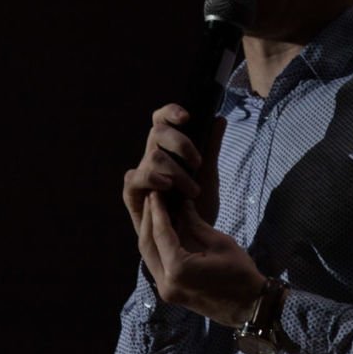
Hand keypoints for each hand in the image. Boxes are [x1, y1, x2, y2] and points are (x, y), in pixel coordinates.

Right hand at [122, 104, 224, 233]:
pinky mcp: (132, 194)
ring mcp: (141, 175)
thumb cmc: (198, 207)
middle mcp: (152, 157)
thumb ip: (211, 147)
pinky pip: (134, 178)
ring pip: (152, 156)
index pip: (161, 120)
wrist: (192, 241)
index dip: (170, 112)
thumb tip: (219, 118)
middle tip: (198, 163)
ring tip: (192, 191)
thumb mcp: (209, 175)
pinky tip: (166, 186)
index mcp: (167, 148)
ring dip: (176, 171)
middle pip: (157, 132)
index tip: (187, 117)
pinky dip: (151, 179)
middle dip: (180, 143)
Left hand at [138, 191, 265, 326]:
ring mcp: (165, 291)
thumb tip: (182, 205)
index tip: (155, 193)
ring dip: (150, 233)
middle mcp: (166, 282)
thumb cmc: (241, 274)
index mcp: (179, 270)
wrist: (250, 308)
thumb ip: (196, 224)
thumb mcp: (220, 243)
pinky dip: (156, 247)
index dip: (158, 211)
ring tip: (155, 211)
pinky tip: (161, 232)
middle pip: (147, 245)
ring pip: (148, 256)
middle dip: (148, 220)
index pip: (161, 234)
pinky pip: (156, 265)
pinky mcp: (169, 293)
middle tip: (152, 199)